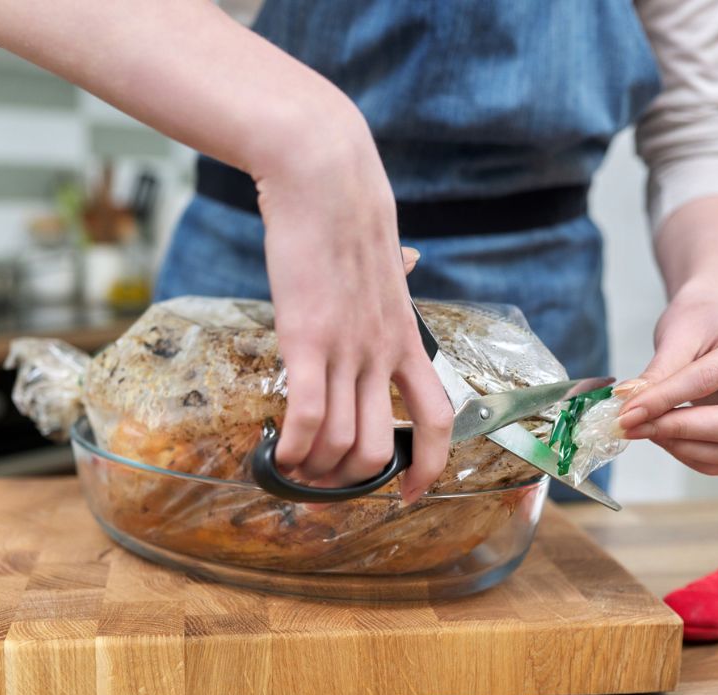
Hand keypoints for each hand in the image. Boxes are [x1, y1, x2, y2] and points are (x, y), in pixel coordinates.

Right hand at [255, 105, 451, 502]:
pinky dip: (294, 449)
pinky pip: (309, 416)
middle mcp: (383, 353)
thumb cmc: (348, 216)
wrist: (325, 179)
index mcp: (406, 339)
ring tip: (293, 467)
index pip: (439, 420)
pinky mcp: (307, 339)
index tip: (408, 492)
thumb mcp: (387, 259)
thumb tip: (410, 259)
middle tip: (324, 482)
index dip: (430, 467)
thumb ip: (395, 279)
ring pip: (345, 442)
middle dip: (353, 481)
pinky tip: (278, 454)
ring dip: (317, 470)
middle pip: (382, 448)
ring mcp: (348, 349)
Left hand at [617, 285, 717, 474]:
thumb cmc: (700, 321)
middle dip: (678, 432)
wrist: (716, 321)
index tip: (626, 414)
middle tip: (634, 427)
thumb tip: (629, 408)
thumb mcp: (676, 336)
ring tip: (648, 428)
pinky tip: (667, 437)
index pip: (706, 383)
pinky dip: (694, 457)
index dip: (662, 402)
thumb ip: (656, 375)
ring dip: (684, 449)